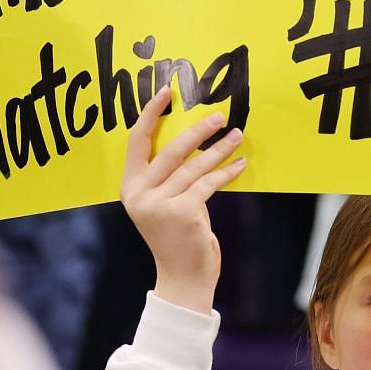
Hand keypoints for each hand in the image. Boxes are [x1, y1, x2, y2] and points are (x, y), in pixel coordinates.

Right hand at [120, 85, 244, 314]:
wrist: (182, 277)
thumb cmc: (177, 237)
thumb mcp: (163, 203)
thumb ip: (168, 177)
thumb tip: (194, 138)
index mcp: (130, 187)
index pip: (137, 142)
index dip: (150, 114)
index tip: (167, 92)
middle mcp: (140, 195)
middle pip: (170, 150)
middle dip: (198, 130)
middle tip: (219, 116)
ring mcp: (159, 204)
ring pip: (193, 167)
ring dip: (219, 149)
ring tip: (237, 135)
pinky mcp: (182, 212)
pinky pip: (208, 184)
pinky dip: (227, 172)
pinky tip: (240, 163)